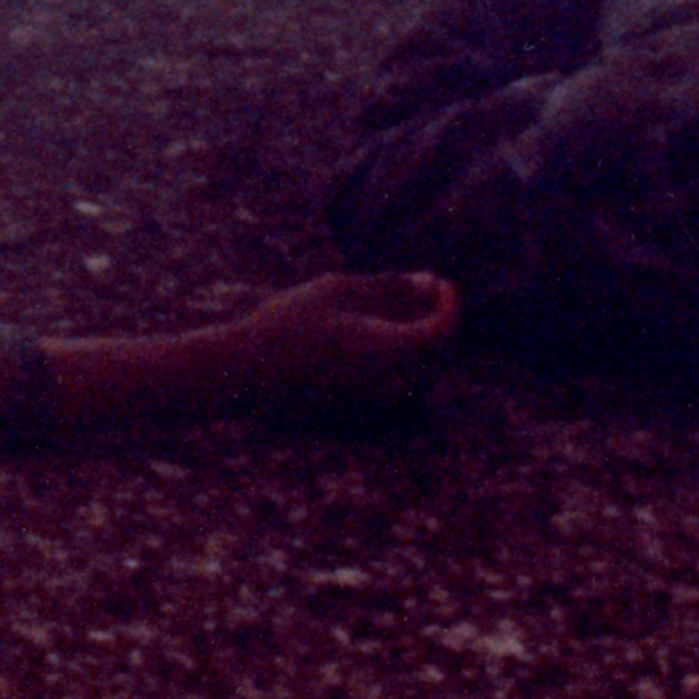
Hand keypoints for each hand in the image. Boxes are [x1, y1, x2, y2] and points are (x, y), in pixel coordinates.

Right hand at [44, 269, 458, 429]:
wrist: (247, 377)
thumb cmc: (288, 324)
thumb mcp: (336, 290)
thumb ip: (389, 285)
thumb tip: (431, 281)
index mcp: (386, 350)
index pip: (446, 331)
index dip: (452, 304)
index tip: (441, 283)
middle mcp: (391, 385)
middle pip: (440, 354)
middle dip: (438, 320)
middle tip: (419, 292)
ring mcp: (380, 407)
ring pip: (424, 373)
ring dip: (421, 342)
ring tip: (387, 315)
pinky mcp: (368, 418)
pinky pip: (402, 388)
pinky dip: (401, 362)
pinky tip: (370, 341)